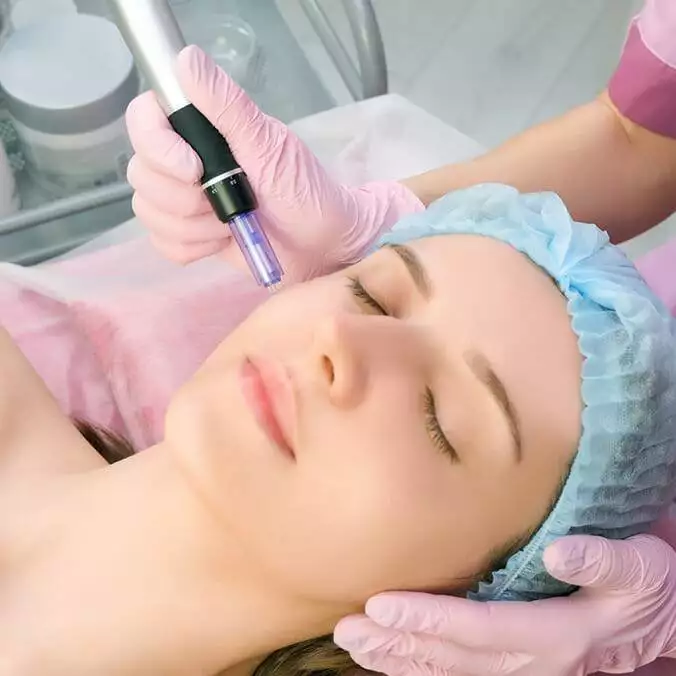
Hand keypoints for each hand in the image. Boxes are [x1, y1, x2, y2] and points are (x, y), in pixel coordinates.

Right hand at [125, 45, 422, 281]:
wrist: (321, 246)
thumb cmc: (303, 192)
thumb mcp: (270, 146)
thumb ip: (228, 106)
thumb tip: (186, 58)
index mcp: (200, 128)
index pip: (142, 120)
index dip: (158, 147)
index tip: (195, 169)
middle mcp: (183, 159)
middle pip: (141, 172)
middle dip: (185, 198)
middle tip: (229, 201)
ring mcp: (182, 198)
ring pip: (148, 211)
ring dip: (194, 227)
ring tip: (231, 224)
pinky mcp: (186, 234)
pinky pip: (162, 243)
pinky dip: (193, 248)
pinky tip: (222, 241)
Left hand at [334, 533, 675, 674]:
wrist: (655, 622)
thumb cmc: (644, 587)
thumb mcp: (639, 568)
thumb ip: (602, 561)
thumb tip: (559, 551)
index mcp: (557, 635)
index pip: (482, 628)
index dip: (430, 619)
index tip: (382, 605)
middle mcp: (531, 661)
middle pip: (453, 657)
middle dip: (398, 642)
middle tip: (348, 627)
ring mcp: (519, 669)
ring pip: (448, 670)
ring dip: (398, 657)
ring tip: (353, 641)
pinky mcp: (510, 663)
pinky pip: (456, 672)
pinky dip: (417, 665)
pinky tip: (386, 655)